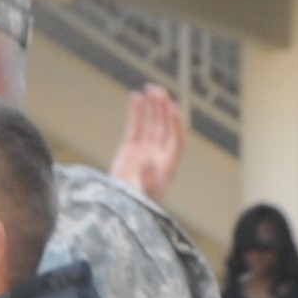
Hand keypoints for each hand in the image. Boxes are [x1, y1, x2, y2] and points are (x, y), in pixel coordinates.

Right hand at [110, 82, 187, 203]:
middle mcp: (158, 154)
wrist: (120, 209)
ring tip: (150, 89)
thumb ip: (148, 176)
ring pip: (151, 123)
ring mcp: (145, 151)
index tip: (173, 108)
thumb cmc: (137, 205)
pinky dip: (136, 113)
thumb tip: (149, 160)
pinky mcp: (130, 150)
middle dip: (163, 109)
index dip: (177, 123)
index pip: (177, 139)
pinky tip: (136, 98)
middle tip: (158, 91)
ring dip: (152, 107)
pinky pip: (135, 127)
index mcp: (168, 164)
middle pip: (165, 126)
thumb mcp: (144, 193)